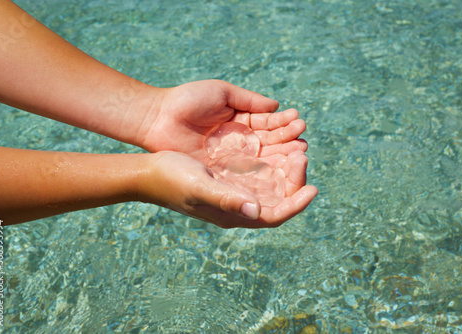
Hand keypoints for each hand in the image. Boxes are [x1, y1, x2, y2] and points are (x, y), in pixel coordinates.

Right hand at [138, 151, 316, 227]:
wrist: (148, 171)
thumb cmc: (171, 180)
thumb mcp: (199, 187)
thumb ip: (227, 199)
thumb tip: (257, 210)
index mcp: (231, 213)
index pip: (273, 216)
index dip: (296, 204)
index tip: (313, 188)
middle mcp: (236, 205)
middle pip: (275, 199)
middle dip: (293, 180)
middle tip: (302, 154)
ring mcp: (231, 192)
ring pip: (268, 185)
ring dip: (284, 168)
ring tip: (295, 147)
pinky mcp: (227, 178)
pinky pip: (256, 173)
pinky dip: (269, 160)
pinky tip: (275, 145)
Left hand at [141, 80, 307, 161]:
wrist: (157, 118)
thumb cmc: (187, 100)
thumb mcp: (222, 93)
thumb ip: (249, 100)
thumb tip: (277, 105)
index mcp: (241, 122)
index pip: (270, 126)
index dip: (285, 126)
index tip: (300, 123)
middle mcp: (239, 142)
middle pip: (270, 146)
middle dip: (288, 145)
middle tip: (303, 145)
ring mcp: (230, 159)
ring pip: (262, 162)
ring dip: (281, 161)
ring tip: (298, 157)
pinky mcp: (220, 173)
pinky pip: (245, 176)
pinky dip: (262, 176)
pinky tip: (278, 174)